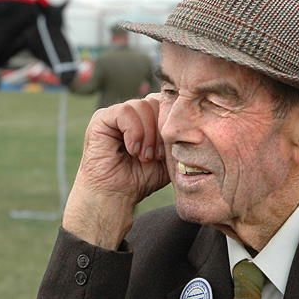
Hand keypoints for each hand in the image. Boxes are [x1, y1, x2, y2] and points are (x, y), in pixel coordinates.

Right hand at [63, 95, 169, 248]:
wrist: (115, 196)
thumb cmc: (140, 179)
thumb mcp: (168, 157)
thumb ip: (178, 138)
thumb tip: (197, 124)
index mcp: (147, 118)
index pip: (166, 103)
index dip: (171, 126)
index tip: (166, 153)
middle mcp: (131, 112)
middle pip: (156, 101)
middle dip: (160, 131)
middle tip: (155, 156)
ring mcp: (115, 114)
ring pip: (142, 105)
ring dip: (148, 135)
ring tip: (143, 156)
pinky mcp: (101, 119)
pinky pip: (125, 111)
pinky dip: (134, 132)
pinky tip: (132, 150)